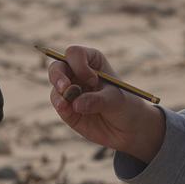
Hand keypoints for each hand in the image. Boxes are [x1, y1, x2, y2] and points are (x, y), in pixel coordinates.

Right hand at [47, 45, 164, 161]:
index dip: (79, 65)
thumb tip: (75, 104)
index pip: (75, 54)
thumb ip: (97, 100)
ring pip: (56, 86)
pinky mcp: (67, 108)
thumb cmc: (126, 106)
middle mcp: (78, 73)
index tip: (93, 80)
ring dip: (59, 94)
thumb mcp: (116, 100)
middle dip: (58, 76)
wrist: (128, 129)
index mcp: (92, 61)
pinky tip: (68, 111)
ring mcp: (71, 90)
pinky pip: (58, 103)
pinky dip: (61, 106)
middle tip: (65, 87)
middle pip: (58, 66)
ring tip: (68, 104)